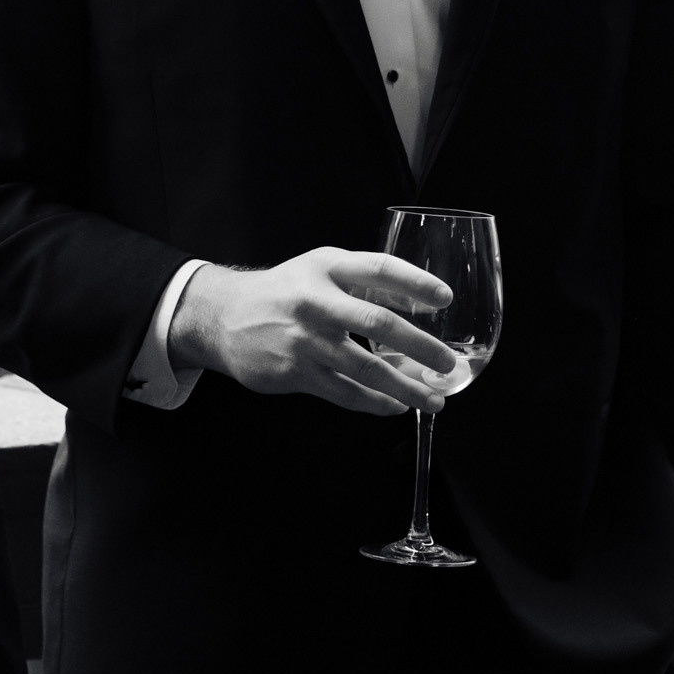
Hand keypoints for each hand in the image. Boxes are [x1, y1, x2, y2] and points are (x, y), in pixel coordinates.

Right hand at [170, 247, 455, 413]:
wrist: (225, 317)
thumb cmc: (285, 292)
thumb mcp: (319, 270)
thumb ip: (362, 282)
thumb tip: (420, 305)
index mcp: (326, 267)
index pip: (379, 269)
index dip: (415, 283)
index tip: (445, 298)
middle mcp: (315, 300)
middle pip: (378, 323)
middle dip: (421, 346)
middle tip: (448, 364)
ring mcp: (304, 339)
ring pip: (366, 368)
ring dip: (406, 387)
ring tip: (433, 400)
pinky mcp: (295, 372)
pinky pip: (345, 392)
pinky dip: (376, 403)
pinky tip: (395, 406)